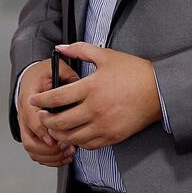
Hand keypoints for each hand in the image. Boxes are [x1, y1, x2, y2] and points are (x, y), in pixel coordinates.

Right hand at [18, 57, 79, 166]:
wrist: (31, 76)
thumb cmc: (42, 73)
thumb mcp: (55, 67)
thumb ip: (67, 75)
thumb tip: (80, 86)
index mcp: (29, 97)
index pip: (32, 119)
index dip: (43, 131)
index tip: (56, 138)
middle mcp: (24, 114)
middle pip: (30, 140)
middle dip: (49, 149)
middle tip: (66, 147)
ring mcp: (26, 125)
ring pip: (32, 149)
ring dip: (50, 155)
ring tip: (68, 153)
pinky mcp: (31, 132)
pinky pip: (35, 151)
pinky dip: (48, 158)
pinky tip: (63, 156)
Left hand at [30, 42, 161, 150]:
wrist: (158, 90)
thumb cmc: (133, 71)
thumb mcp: (106, 55)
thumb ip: (81, 49)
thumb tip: (60, 47)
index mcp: (91, 87)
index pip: (56, 98)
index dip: (40, 101)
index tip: (33, 100)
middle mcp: (94, 108)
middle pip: (60, 122)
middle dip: (46, 120)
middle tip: (41, 117)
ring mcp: (103, 125)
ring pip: (71, 137)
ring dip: (59, 134)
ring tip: (54, 128)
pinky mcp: (112, 136)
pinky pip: (88, 145)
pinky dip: (77, 141)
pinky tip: (75, 134)